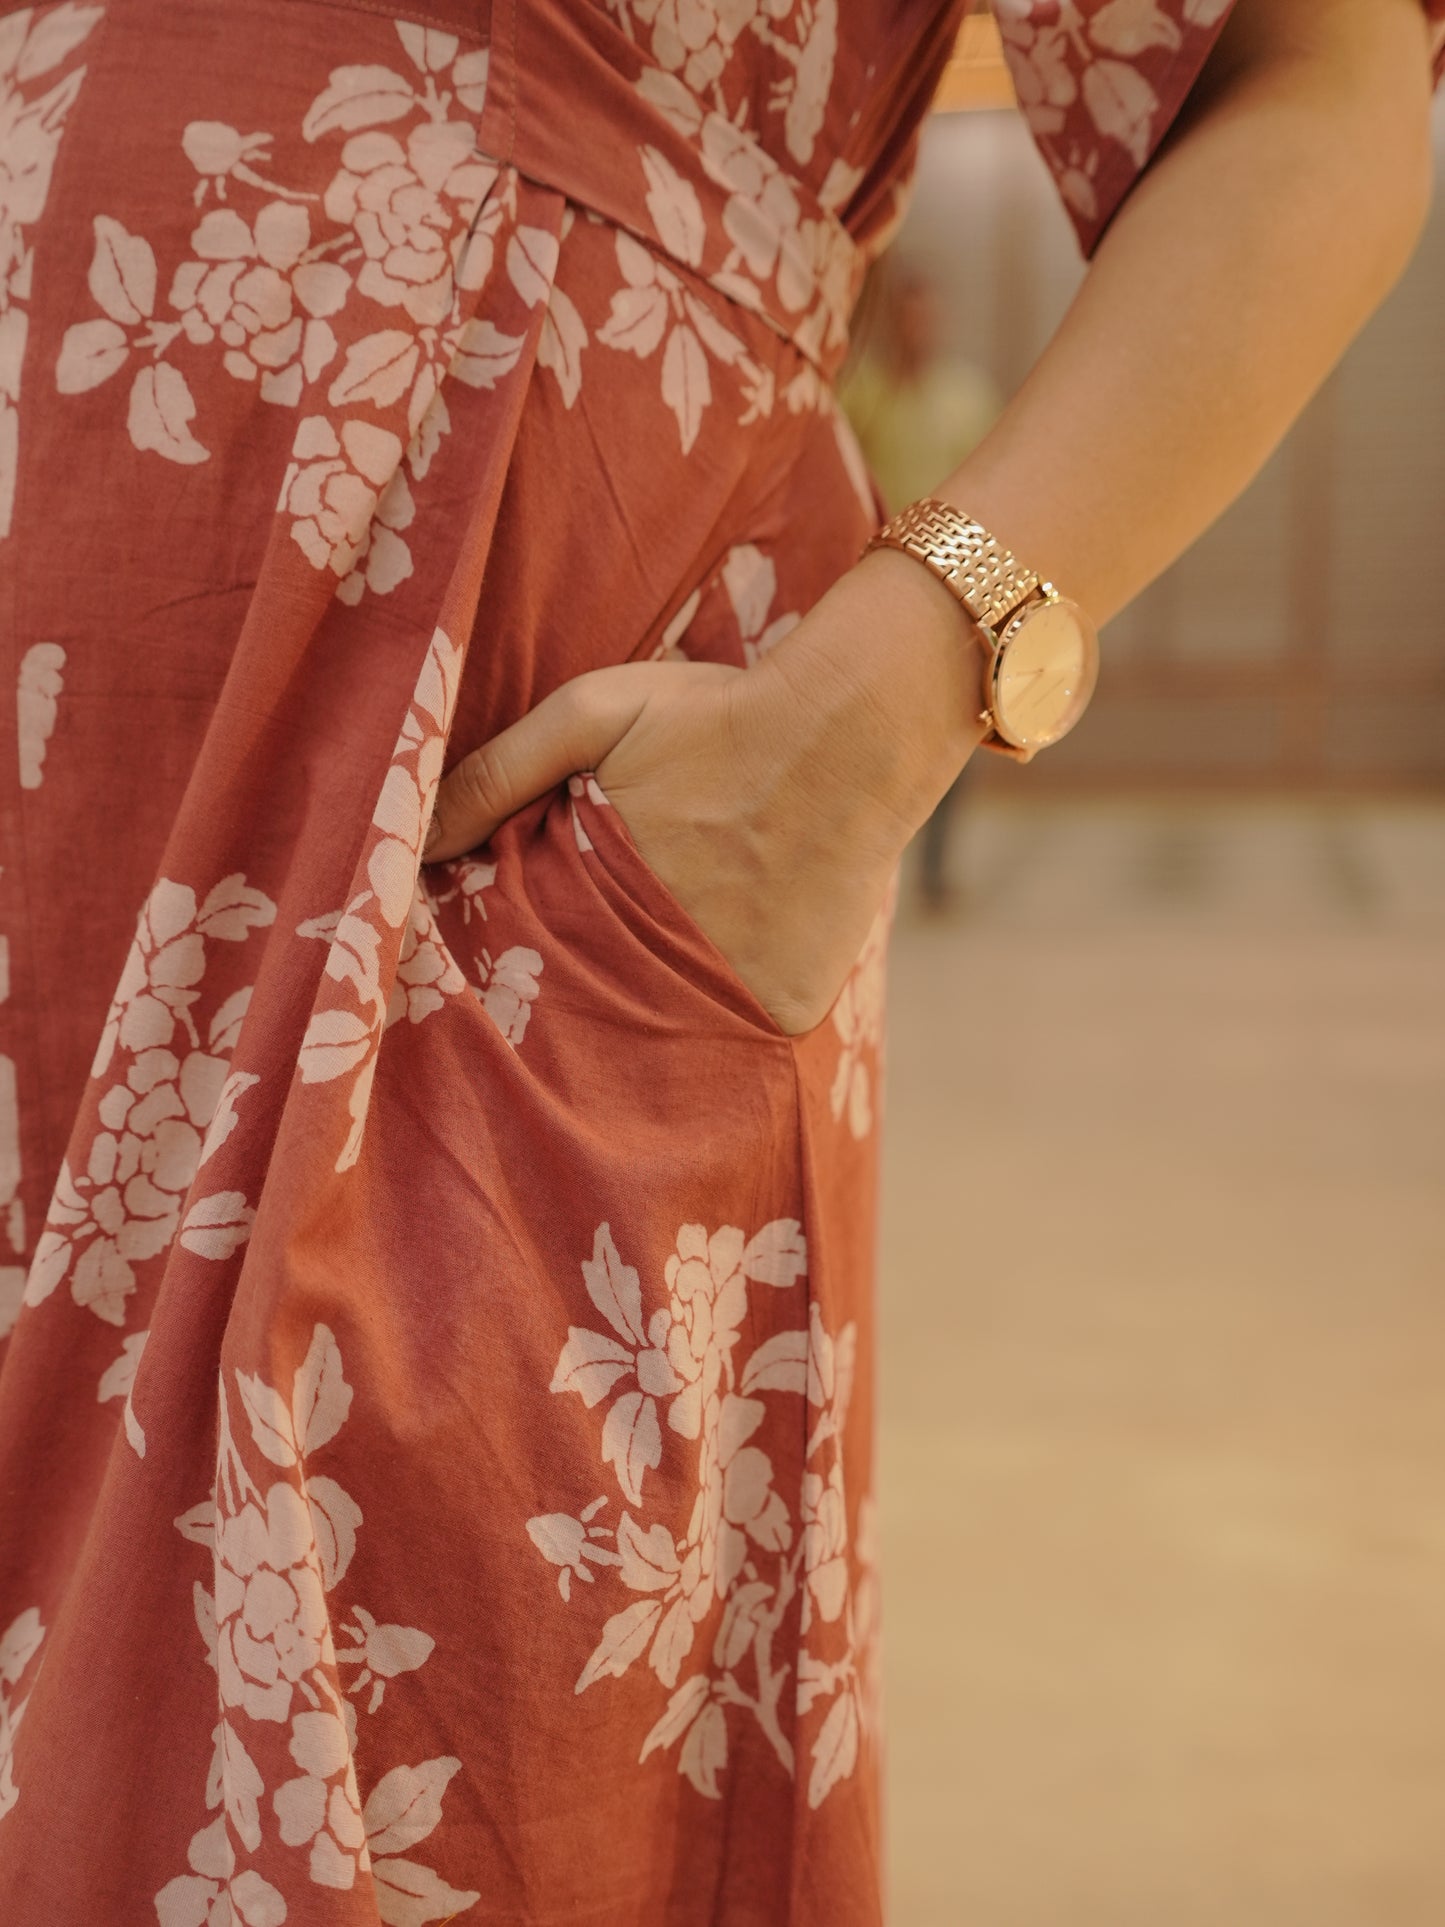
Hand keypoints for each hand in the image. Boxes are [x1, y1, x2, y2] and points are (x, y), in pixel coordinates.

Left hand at [424, 550, 985, 1034]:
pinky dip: (718, 1023)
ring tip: (637, 996)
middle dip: (566, 1002)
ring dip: (638, 1021)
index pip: (521, 964)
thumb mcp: (591, 713)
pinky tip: (709, 988)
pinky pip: (735, 1038)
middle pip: (585, 1008)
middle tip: (565, 982)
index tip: (480, 966)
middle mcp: (657, 963)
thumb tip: (408, 843)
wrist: (857, 730)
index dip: (503, 962)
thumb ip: (495, 775)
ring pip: (657, 1031)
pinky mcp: (783, 1012)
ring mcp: (726, 997)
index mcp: (594, 901)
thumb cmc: (716, 713)